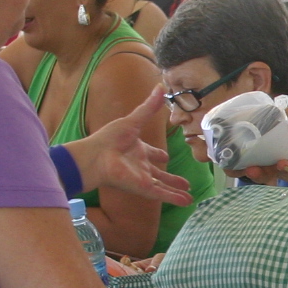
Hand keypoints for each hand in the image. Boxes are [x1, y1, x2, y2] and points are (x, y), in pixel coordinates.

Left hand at [65, 86, 192, 204]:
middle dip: (171, 179)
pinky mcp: (144, 188)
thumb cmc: (110, 138)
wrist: (97, 157)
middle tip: (185, 183)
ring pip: (163, 186)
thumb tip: (161, 86)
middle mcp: (140, 165)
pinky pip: (162, 194)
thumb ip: (149, 107)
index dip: (158, 155)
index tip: (165, 157)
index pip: (151, 153)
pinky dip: (174, 198)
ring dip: (175, 191)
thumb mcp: (133, 120)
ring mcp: (142, 178)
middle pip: (159, 173)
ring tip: (190, 196)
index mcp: (137, 149)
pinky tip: (187, 201)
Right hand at [236, 106, 287, 184]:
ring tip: (249, 170)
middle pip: (247, 166)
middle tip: (230, 167)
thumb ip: (267, 116)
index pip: (242, 150)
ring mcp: (282, 167)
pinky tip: (281, 164)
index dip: (229, 153)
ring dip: (254, 173)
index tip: (218, 153)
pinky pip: (284, 175)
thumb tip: (244, 114)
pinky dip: (281, 170)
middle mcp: (270, 156)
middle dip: (236, 169)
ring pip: (263, 175)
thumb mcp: (286, 115)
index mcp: (265, 142)